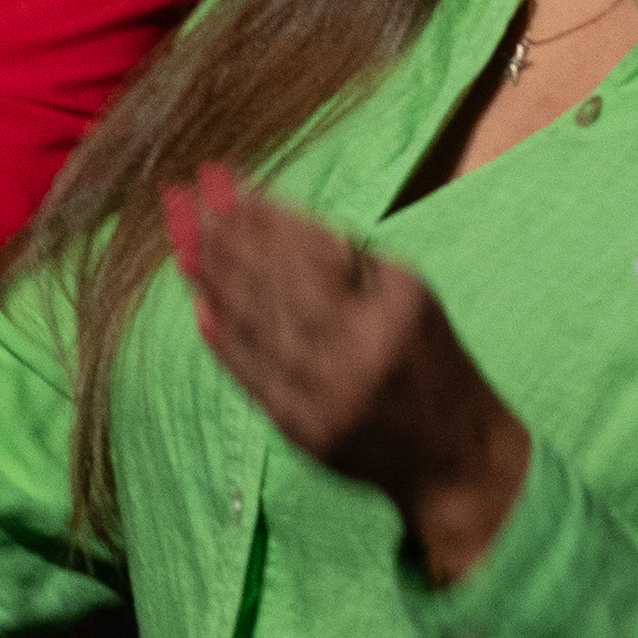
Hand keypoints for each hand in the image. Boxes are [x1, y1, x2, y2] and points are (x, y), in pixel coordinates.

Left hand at [169, 171, 529, 583]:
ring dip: (213, 276)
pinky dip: (224, 340)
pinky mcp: (304, 431)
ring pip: (256, 323)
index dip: (260, 212)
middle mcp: (358, 349)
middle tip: (181, 197)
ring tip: (181, 236)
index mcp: (390, 306)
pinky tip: (200, 304)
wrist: (456, 456)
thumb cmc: (430, 359)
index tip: (221, 180)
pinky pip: (254, 377)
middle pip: (273, 281)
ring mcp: (327, 394)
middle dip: (222, 234)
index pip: (310, 248)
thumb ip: (347, 259)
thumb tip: (270, 219)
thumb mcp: (409, 293)